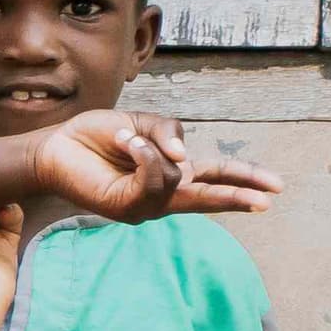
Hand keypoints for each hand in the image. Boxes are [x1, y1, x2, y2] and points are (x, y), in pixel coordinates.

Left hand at [27, 107, 284, 223]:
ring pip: (173, 178)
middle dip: (238, 195)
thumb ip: (168, 132)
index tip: (273, 189)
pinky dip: (141, 154)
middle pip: (208, 195)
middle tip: (270, 200)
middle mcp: (162, 194)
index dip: (244, 179)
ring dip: (151, 148)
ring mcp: (144, 206)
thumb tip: (184, 158)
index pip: (215, 176)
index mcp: (172, 172)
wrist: (56, 146)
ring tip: (124, 138)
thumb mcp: (142, 122)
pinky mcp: (125, 208)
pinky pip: (150, 179)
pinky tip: (125, 142)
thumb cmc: (95, 136)